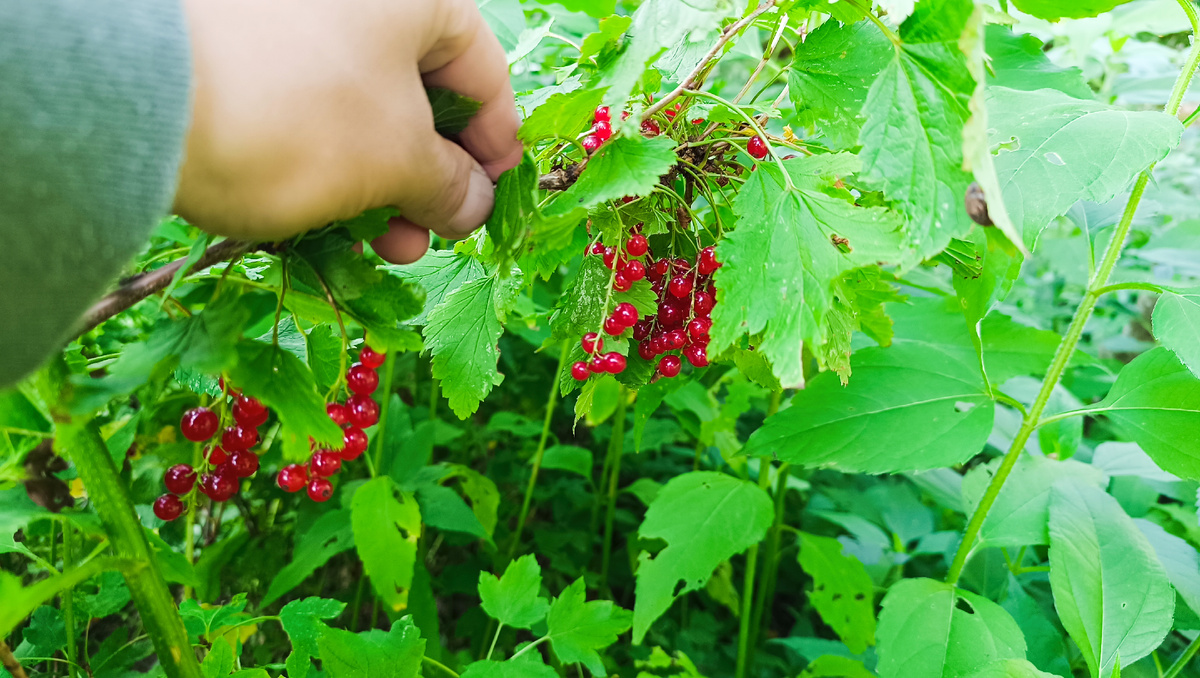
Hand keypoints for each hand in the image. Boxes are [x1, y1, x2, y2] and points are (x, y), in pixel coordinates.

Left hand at [173, 0, 521, 263]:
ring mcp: (287, 18)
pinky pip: (305, 104)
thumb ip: (451, 184)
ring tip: (380, 245)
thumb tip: (477, 204)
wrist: (137, 97)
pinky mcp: (238, 49)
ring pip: (359, 106)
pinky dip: (327, 160)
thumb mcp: (394, 160)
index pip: (482, 70)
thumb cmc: (300, 117)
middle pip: (419, 91)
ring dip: (382, 183)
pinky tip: (324, 214)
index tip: (494, 198)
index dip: (496, 143)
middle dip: (430, 178)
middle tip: (430, 236)